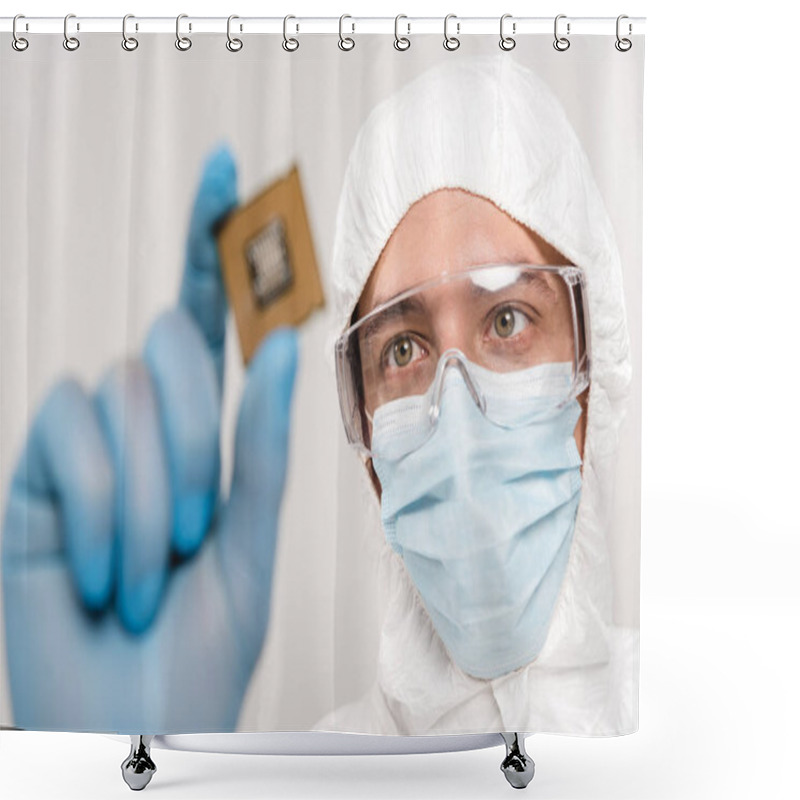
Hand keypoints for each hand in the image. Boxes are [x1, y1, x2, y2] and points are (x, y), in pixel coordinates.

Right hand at [1, 145, 297, 733]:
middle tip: (193, 537)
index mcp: (201, 429)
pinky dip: (98, 512)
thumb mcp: (253, 538)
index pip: (208, 317)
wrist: (139, 715)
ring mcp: (83, 441)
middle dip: (194, 447)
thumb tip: (287, 344)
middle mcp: (142, 419)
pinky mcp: (31, 470)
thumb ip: (266, 443)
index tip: (231, 166)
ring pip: (127, 397)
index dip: (215, 241)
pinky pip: (69, 434)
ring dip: (150, 498)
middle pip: (173, 351)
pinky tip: (100, 574)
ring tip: (148, 572)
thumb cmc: (201, 637)